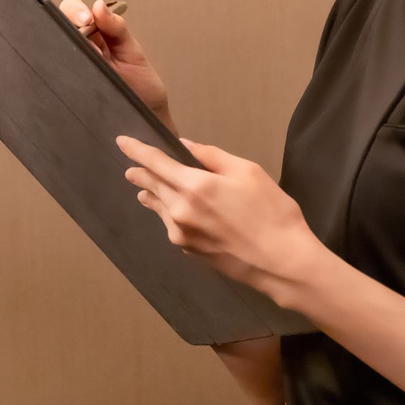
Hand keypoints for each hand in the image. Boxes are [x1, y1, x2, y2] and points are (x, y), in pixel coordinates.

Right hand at [60, 0, 173, 127]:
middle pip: (56, 26)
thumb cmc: (140, 84)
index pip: (73, 11)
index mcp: (94, 33)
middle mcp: (78, 48)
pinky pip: (55, 74)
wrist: (145, 116)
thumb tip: (99, 5)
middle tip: (85, 37)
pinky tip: (75, 73)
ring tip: (87, 59)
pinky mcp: (67, 86)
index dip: (74, 11)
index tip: (85, 19)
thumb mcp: (132, 51)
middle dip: (66, 25)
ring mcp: (71, 66)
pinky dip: (61, 70)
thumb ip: (117, 28)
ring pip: (52, 48)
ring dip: (64, 48)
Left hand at [118, 135, 328, 308]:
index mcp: (194, 187)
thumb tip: (185, 146)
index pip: (154, 163)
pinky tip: (176, 213)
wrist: (283, 262)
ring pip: (159, 208)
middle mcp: (180, 212)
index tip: (121, 141)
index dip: (136, 150)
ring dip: (151, 195)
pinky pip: (172, 226)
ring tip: (145, 189)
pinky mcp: (190, 252)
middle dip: (140, 174)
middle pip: (151, 186)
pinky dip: (169, 214)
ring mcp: (182, 235)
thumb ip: (211, 157)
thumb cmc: (272, 212)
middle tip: (132, 167)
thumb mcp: (247, 172)